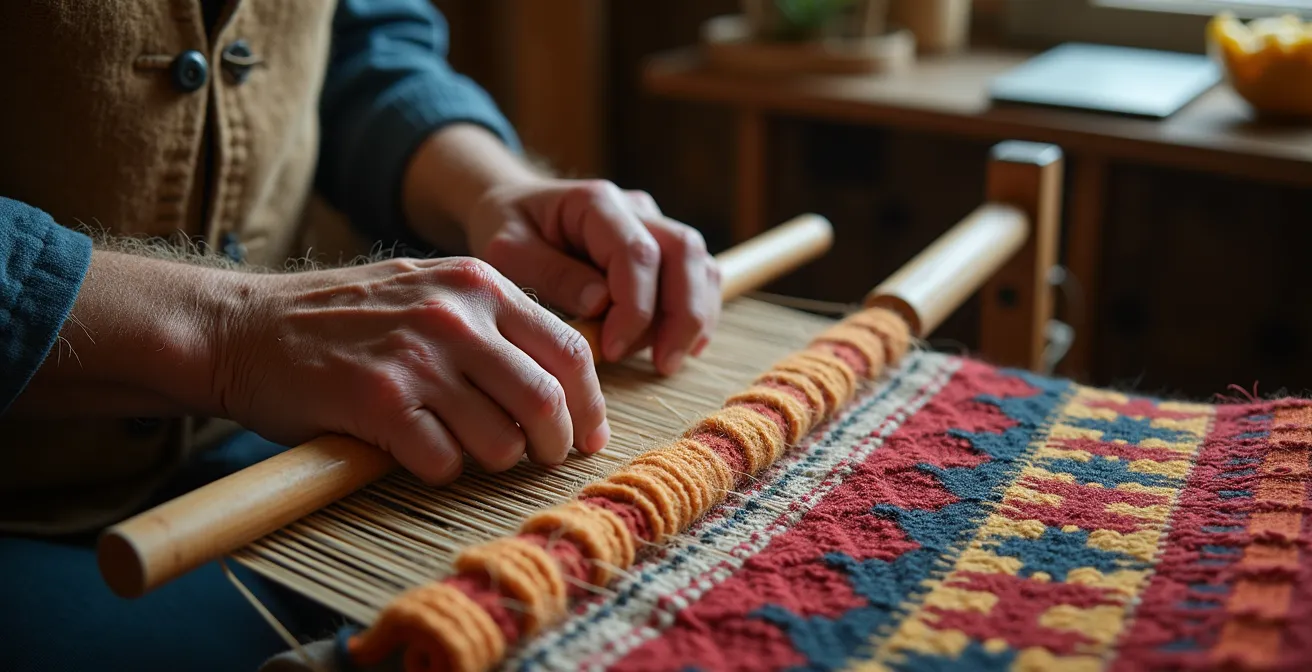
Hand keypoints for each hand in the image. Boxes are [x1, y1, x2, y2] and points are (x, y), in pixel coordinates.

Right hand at [214, 257, 609, 483]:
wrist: (245, 327)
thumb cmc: (344, 318)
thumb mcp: (429, 288)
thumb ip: (492, 319)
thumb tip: (564, 377)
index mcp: (479, 284)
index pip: (569, 348)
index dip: (590, 402)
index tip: (589, 435)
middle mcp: (455, 316)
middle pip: (547, 400)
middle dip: (557, 444)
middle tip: (545, 460)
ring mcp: (417, 358)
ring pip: (501, 440)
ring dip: (495, 461)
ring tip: (471, 453)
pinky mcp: (378, 402)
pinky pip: (443, 462)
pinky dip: (441, 471)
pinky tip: (418, 454)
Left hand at [465, 179, 721, 375]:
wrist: (514, 208)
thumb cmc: (508, 231)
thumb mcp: (508, 252)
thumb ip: (552, 274)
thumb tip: (601, 304)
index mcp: (595, 203)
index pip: (636, 253)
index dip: (634, 308)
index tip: (612, 349)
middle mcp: (635, 209)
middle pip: (684, 252)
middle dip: (682, 314)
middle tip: (663, 364)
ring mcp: (655, 226)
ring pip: (700, 265)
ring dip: (693, 317)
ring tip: (667, 360)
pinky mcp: (663, 250)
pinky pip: (699, 277)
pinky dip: (697, 313)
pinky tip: (683, 349)